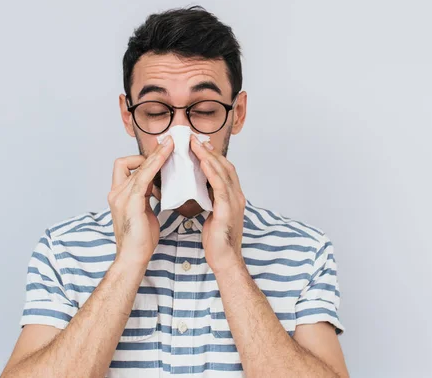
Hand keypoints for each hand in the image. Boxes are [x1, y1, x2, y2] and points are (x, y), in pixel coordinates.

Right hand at [108, 136, 173, 266]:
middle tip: (169, 146)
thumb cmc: (140, 240)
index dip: (141, 160)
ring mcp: (121, 196)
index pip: (125, 167)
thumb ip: (146, 197)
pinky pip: (144, 175)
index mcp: (118, 195)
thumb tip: (157, 187)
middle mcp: (116, 192)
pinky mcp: (130, 201)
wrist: (133, 258)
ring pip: (138, 166)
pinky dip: (156, 163)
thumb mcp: (144, 211)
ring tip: (171, 145)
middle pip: (129, 162)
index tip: (160, 157)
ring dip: (155, 154)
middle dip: (149, 154)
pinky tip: (167, 155)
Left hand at [190, 134, 245, 273]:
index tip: (198, 144)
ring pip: (223, 171)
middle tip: (194, 138)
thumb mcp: (213, 215)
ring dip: (208, 156)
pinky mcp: (228, 209)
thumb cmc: (218, 241)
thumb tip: (198, 189)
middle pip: (225, 165)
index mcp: (234, 196)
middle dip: (209, 150)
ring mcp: (235, 201)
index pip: (224, 169)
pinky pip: (220, 185)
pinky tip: (203, 161)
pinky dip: (212, 171)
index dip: (212, 155)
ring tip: (195, 144)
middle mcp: (237, 195)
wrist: (225, 260)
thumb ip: (210, 200)